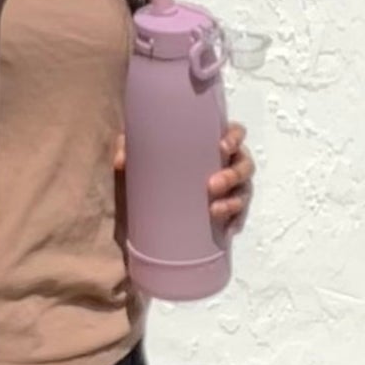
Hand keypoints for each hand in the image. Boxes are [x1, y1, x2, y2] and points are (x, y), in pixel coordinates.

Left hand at [113, 127, 255, 237]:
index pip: (235, 132)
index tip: (222, 146)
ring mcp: (230, 188)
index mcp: (211, 143)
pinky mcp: (227, 212)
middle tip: (211, 185)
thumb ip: (127, 148)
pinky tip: (227, 231)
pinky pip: (239, 217)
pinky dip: (235, 223)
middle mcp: (227, 163)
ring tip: (214, 211)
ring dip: (234, 201)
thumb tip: (121, 161)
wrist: (147, 208)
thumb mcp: (139, 157)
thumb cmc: (152, 169)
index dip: (234, 137)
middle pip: (244, 164)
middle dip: (232, 175)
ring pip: (244, 191)